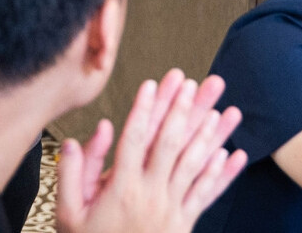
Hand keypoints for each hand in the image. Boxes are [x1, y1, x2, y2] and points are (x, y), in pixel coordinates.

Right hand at [55, 70, 247, 232]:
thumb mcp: (69, 215)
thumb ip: (74, 174)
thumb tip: (78, 139)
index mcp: (121, 189)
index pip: (134, 140)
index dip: (144, 109)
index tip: (152, 83)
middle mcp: (151, 194)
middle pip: (170, 144)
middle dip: (182, 109)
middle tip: (193, 82)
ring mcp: (171, 209)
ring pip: (194, 165)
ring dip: (210, 135)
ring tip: (223, 110)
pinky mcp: (184, 223)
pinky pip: (206, 195)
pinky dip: (222, 175)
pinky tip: (232, 154)